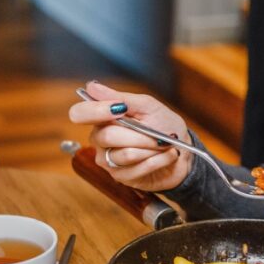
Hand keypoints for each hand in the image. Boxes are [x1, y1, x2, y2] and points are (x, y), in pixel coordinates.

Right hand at [67, 81, 192, 191]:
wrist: (184, 151)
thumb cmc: (164, 125)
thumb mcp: (148, 106)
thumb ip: (122, 98)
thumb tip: (92, 86)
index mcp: (102, 118)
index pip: (80, 113)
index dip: (96, 110)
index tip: (121, 108)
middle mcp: (100, 140)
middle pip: (107, 136)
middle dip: (140, 134)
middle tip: (158, 134)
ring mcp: (109, 160)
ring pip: (125, 154)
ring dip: (152, 148)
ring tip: (164, 144)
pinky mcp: (122, 177)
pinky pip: (139, 168)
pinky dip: (159, 160)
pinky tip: (167, 155)